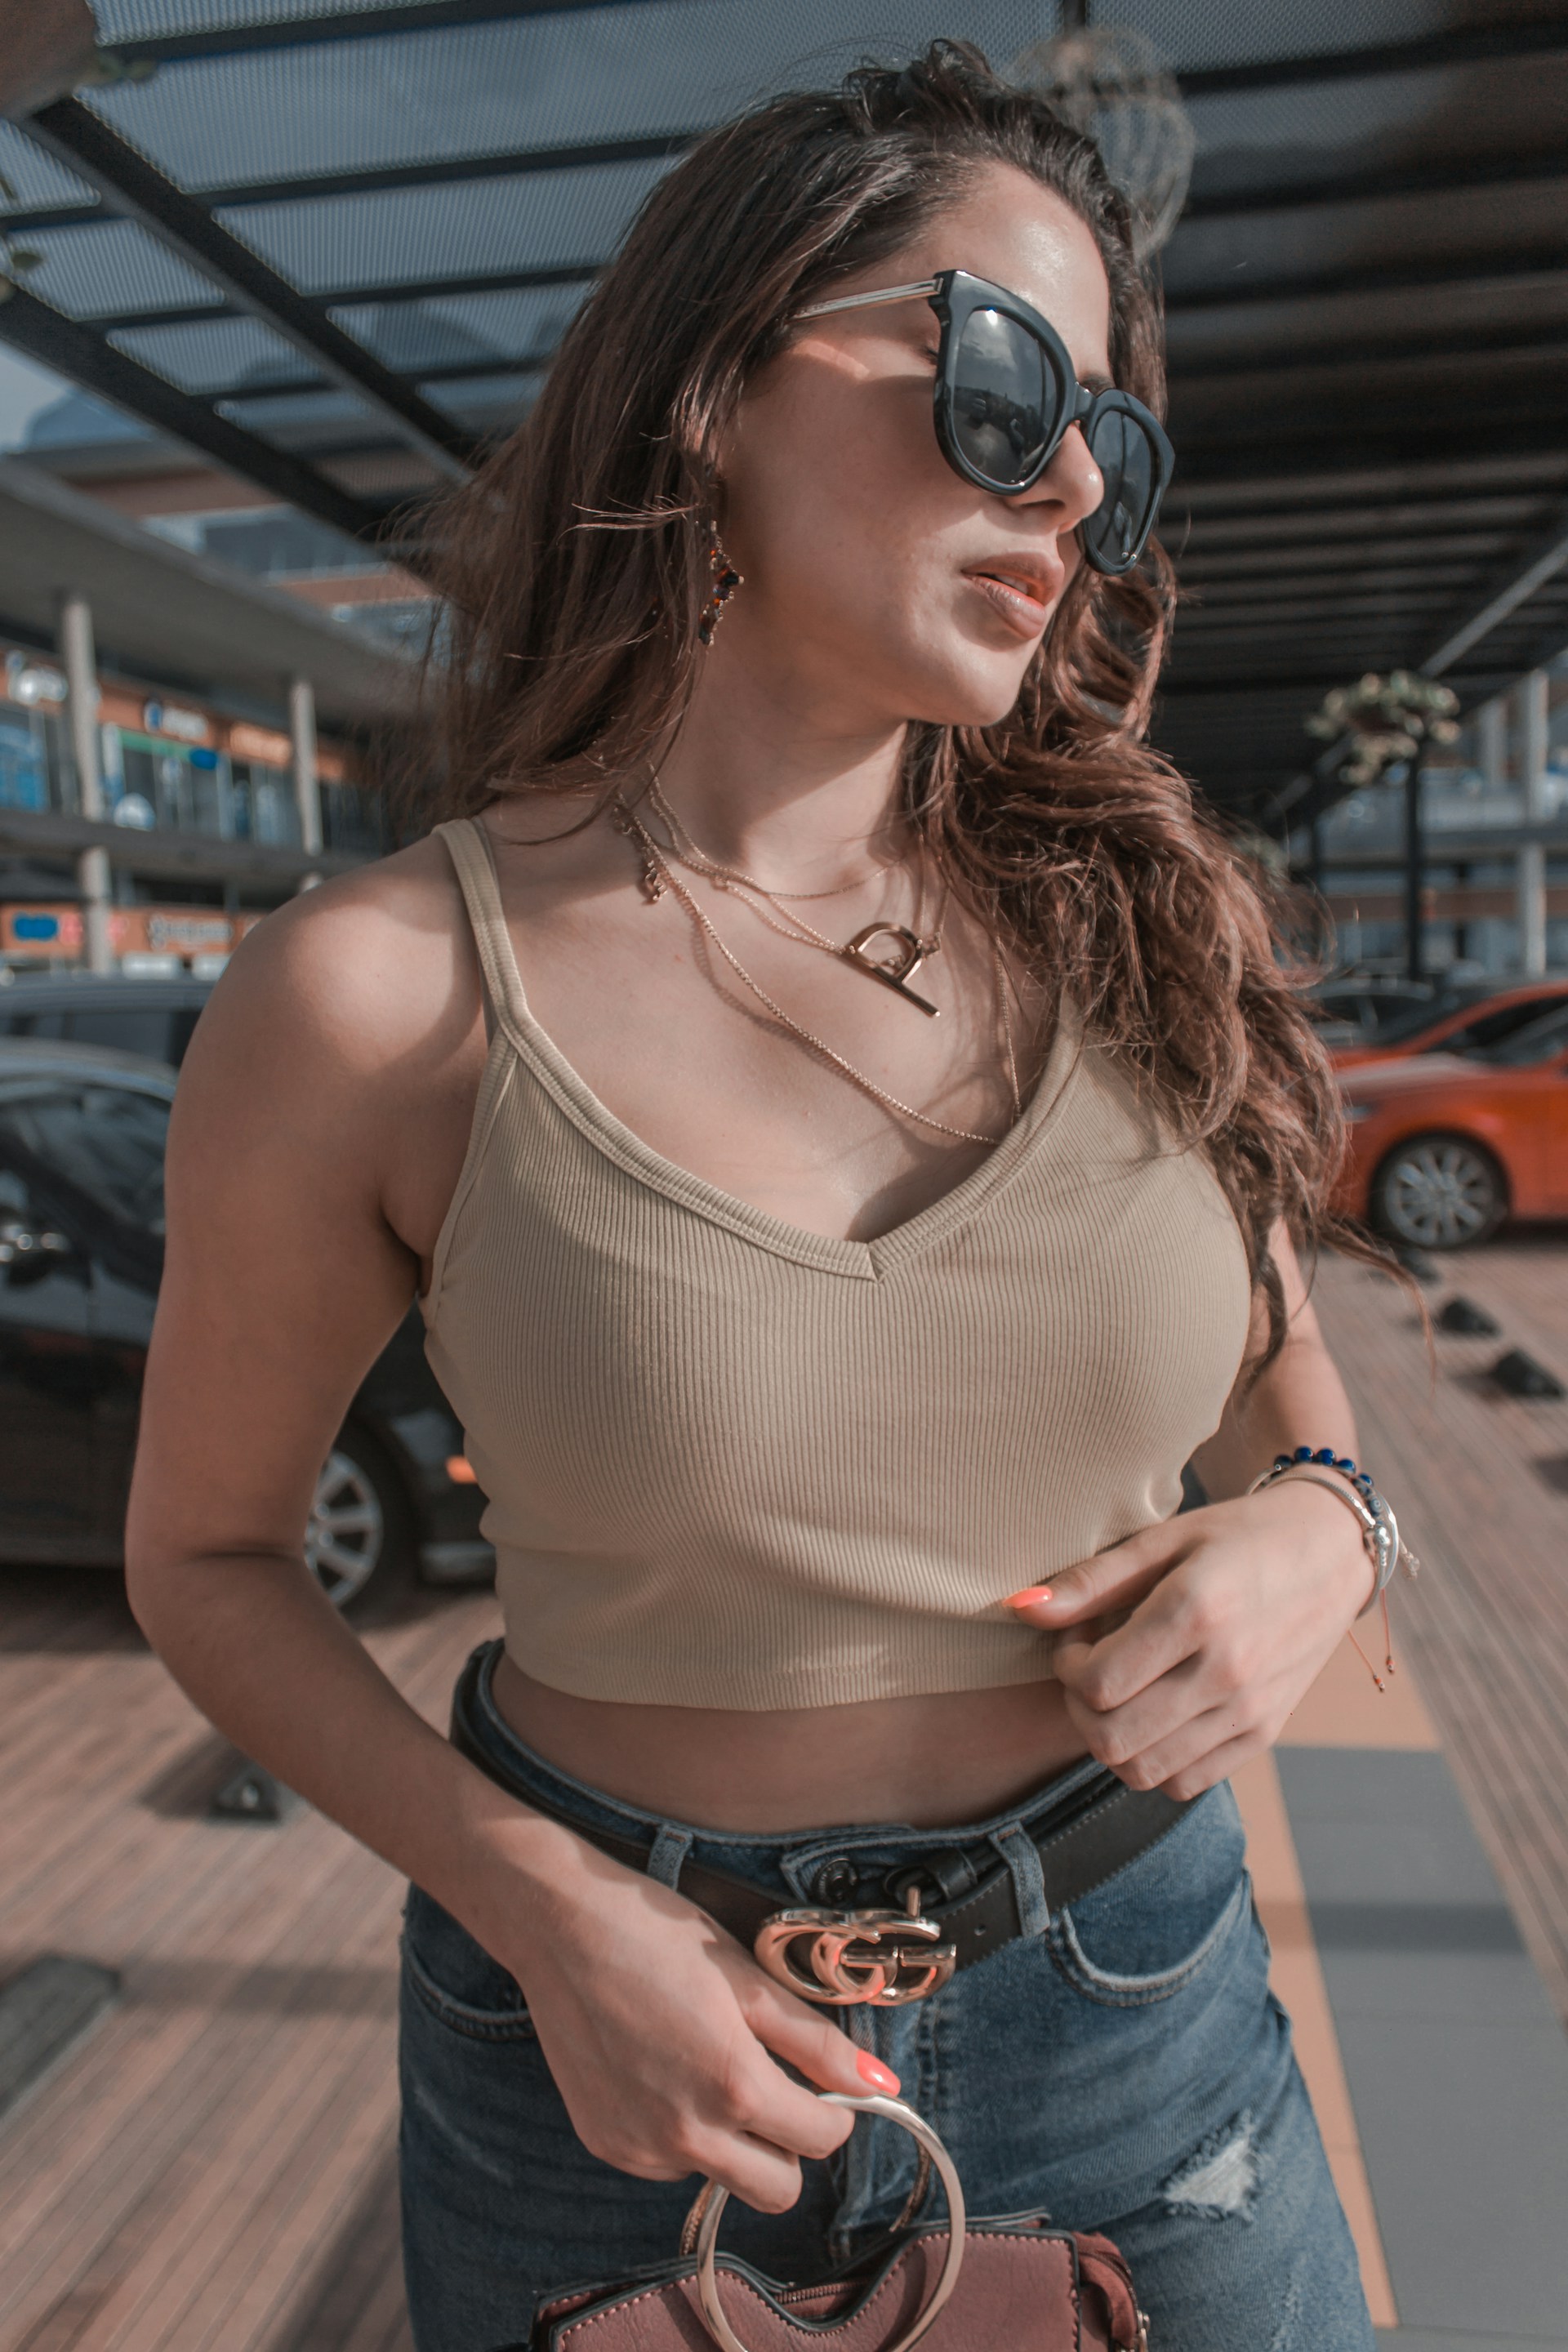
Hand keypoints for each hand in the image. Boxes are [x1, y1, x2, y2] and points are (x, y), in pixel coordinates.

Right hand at [499, 1848, 896, 2210]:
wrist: (561, 1928)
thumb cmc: (660, 1937)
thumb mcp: (749, 1978)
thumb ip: (817, 2040)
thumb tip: (883, 2084)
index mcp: (734, 2085)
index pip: (822, 2141)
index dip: (835, 2110)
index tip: (820, 2081)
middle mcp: (687, 2132)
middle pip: (777, 2190)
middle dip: (791, 2146)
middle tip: (773, 2084)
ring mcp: (641, 2147)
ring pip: (720, 2176)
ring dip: (732, 2140)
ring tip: (703, 2062)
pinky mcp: (606, 2145)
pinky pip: (669, 2163)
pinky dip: (681, 2133)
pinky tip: (661, 2072)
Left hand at [1006, 1482, 1374, 1800]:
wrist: (1330, 1552)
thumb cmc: (1235, 1536)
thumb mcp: (1163, 1538)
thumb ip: (1090, 1581)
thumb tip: (1019, 1608)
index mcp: (1196, 1613)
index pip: (1097, 1684)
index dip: (1066, 1666)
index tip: (1077, 1635)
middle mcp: (1226, 1671)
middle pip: (1111, 1739)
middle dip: (1079, 1707)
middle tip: (1092, 1665)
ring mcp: (1249, 1711)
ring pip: (1143, 1770)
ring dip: (1112, 1737)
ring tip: (1124, 1688)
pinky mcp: (1264, 1734)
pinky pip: (1185, 1782)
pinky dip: (1154, 1759)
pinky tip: (1156, 1711)